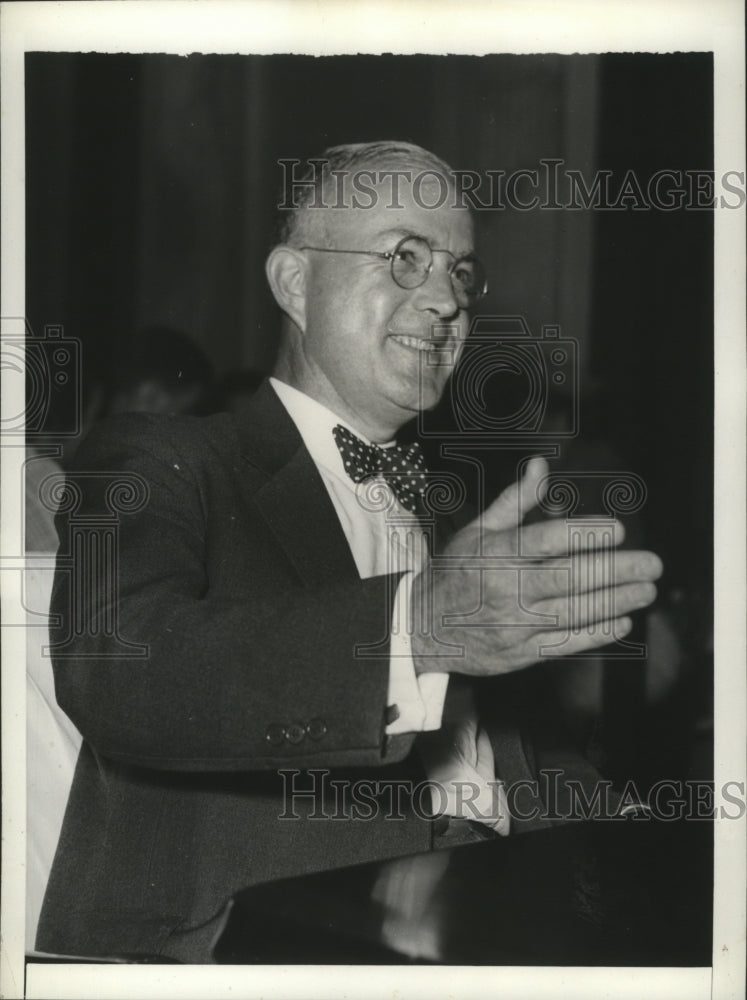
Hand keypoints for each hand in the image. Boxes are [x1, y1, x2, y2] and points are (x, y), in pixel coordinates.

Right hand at [411, 457, 662, 675]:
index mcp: (498, 553)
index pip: (548, 540)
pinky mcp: (522, 652)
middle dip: (618, 570)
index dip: (586, 534)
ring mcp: (516, 623)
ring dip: (618, 600)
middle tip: (652, 563)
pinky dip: (597, 632)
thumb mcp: (478, 531)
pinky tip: (622, 620)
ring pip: (576, 611)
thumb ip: (515, 500)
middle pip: (572, 577)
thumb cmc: (456, 572)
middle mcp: (508, 587)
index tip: (618, 530)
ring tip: (646, 589)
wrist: (423, 628)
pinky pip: (567, 642)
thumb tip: (541, 466)